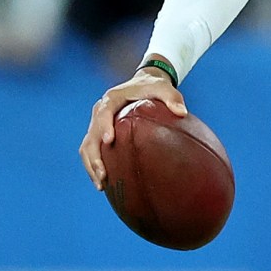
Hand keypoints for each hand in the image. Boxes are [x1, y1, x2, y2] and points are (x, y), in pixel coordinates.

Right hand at [80, 63, 185, 188]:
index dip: (103, 126)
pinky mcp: (99, 134)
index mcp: (112, 99)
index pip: (103, 113)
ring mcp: (97, 124)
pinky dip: (95, 167)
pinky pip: (92, 152)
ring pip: (87, 147)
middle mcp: (100, 111)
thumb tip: (182, 112)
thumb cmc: (153, 87)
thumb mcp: (164, 88)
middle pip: (91, 136)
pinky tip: (106, 184)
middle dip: (94, 157)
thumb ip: (173, 97)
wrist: (142, 84)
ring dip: (91, 167)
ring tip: (102, 186)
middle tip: (104, 175)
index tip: (108, 140)